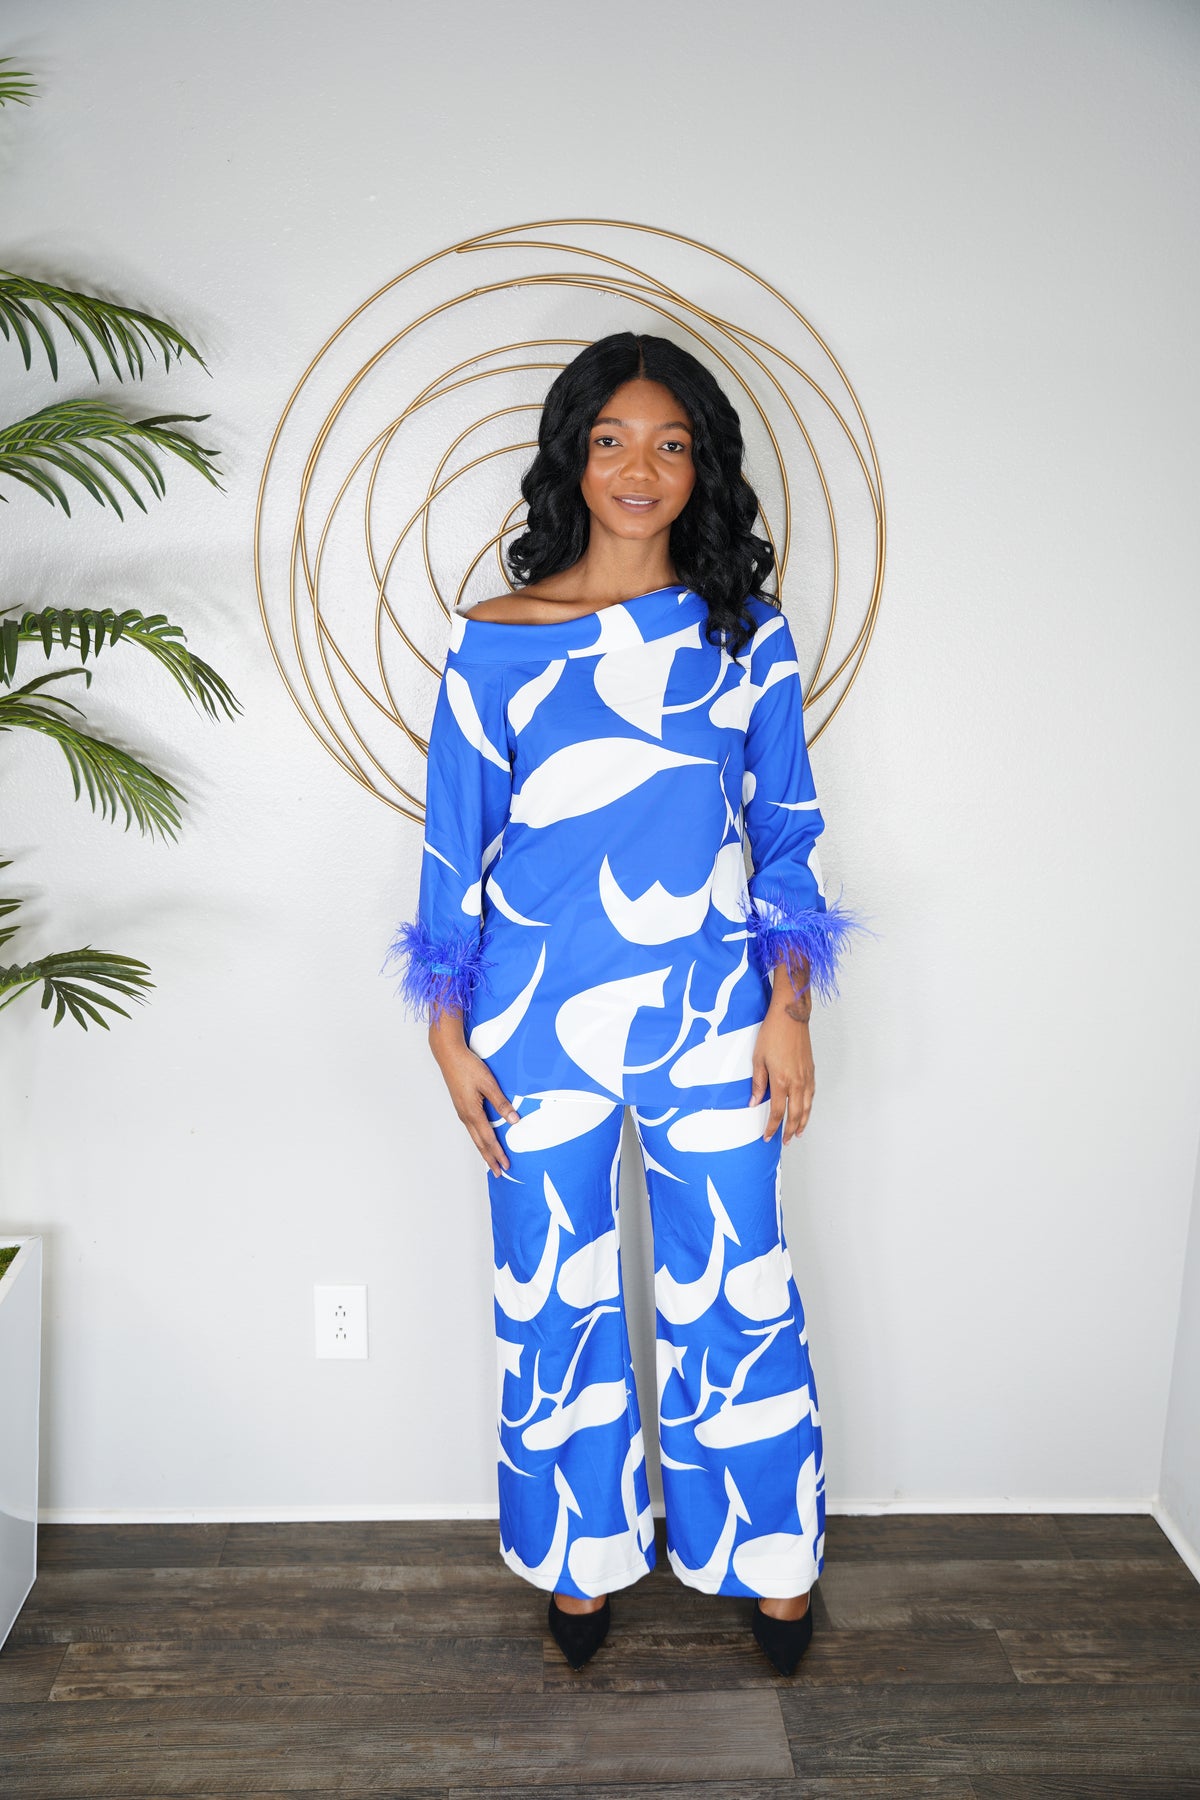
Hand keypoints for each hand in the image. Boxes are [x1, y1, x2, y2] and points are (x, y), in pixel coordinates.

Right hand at [428, 1011, 519, 1174]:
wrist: (449, 1055)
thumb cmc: (468, 1066)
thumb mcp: (488, 1083)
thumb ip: (501, 1103)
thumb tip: (514, 1120)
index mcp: (472, 1112)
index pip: (488, 1139)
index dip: (498, 1153)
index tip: (505, 1166)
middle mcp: (465, 1116)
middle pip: (479, 1143)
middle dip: (490, 1158)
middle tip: (498, 1172)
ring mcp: (462, 1111)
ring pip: (474, 1136)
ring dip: (484, 1149)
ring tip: (491, 1160)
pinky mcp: (461, 1105)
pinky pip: (472, 1128)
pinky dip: (479, 1138)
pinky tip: (483, 1138)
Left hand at [751, 1005, 814, 1145]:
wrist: (791, 1017)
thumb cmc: (772, 1034)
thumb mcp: (758, 1059)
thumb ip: (757, 1083)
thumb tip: (754, 1102)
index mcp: (781, 1081)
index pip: (778, 1112)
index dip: (773, 1127)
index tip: (768, 1136)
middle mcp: (796, 1082)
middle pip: (795, 1114)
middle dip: (789, 1130)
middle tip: (785, 1140)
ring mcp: (806, 1077)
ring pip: (807, 1107)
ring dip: (803, 1122)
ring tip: (798, 1132)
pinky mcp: (811, 1070)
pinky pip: (812, 1094)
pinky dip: (809, 1106)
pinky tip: (806, 1109)